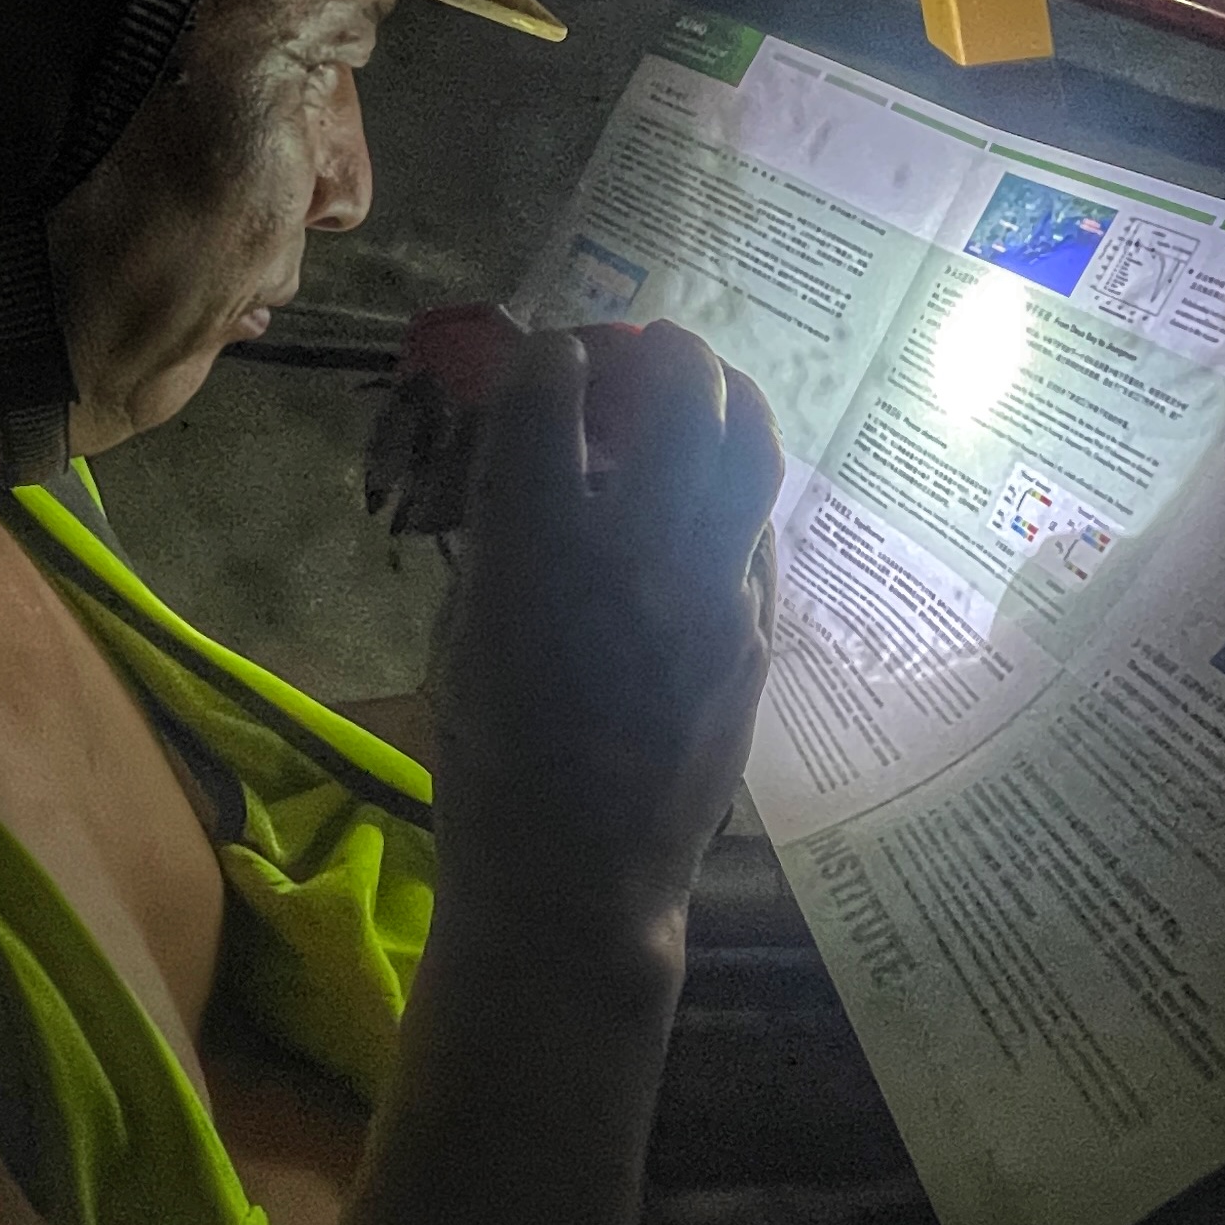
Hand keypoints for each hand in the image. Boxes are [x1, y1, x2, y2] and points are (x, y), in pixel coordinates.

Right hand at [425, 324, 780, 945]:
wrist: (578, 878)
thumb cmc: (490, 766)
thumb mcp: (464, 635)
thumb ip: (504, 534)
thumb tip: (536, 454)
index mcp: (538, 547)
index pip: (555, 394)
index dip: (552, 358)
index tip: (553, 356)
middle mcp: (637, 548)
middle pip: (681, 392)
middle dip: (664, 349)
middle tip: (649, 347)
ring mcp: (713, 589)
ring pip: (751, 448)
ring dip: (730, 397)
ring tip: (709, 387)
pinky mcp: (755, 633)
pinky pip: (760, 530)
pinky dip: (738, 492)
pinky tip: (718, 496)